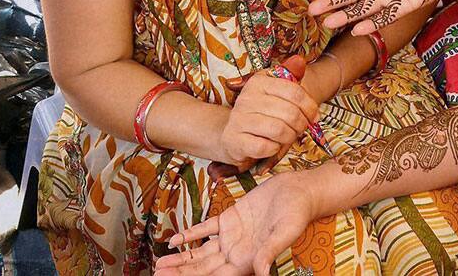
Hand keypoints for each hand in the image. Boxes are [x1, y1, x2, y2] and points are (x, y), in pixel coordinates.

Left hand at [153, 172, 317, 275]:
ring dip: (181, 258)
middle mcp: (237, 252)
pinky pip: (206, 230)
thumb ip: (270, 251)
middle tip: (158, 274)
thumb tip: (262, 272)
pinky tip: (174, 241)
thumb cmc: (297, 212)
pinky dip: (190, 235)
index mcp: (248, 260)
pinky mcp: (230, 218)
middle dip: (181, 272)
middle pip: (203, 268)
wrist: (299, 189)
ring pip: (201, 252)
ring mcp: (232, 236)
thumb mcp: (285, 232)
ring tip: (160, 264)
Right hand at [216, 56, 318, 173]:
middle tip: (300, 130)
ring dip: (289, 137)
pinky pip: (265, 147)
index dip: (310, 107)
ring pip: (279, 130)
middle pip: (290, 113)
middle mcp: (246, 98)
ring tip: (288, 137)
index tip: (313, 117)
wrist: (231, 134)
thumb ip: (289, 76)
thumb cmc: (260, 113)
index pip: (294, 91)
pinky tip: (272, 146)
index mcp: (258, 82)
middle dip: (301, 125)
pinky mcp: (235, 141)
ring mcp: (238, 120)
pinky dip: (274, 149)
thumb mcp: (274, 91)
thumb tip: (299, 61)